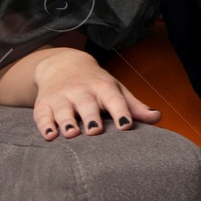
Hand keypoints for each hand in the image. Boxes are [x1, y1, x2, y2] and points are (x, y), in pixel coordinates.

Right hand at [31, 48, 161, 140]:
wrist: (63, 64)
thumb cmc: (96, 84)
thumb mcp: (116, 90)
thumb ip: (134, 106)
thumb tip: (158, 117)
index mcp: (103, 87)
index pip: (114, 98)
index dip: (120, 111)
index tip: (126, 125)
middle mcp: (82, 90)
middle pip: (87, 104)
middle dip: (91, 117)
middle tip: (95, 131)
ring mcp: (61, 96)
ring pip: (64, 109)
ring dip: (67, 121)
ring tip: (72, 134)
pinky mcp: (44, 104)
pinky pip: (42, 115)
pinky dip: (45, 125)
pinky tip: (49, 136)